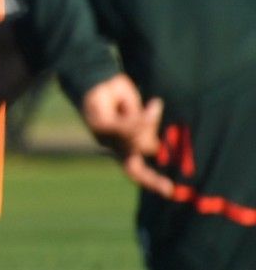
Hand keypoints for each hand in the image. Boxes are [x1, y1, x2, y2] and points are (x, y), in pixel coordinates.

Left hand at [79, 74, 175, 196]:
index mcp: (121, 145)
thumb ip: (143, 131)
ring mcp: (104, 136)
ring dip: (148, 122)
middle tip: (164, 164)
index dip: (151, 181)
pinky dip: (143, 117)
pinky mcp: (99, 125)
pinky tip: (155, 104)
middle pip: (140, 156)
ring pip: (137, 140)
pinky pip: (126, 127)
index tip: (170, 192)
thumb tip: (151, 146)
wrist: (98, 77)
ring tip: (150, 105)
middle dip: (151, 153)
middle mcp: (111, 144)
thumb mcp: (139, 114)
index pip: (135, 170)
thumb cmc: (120, 97)